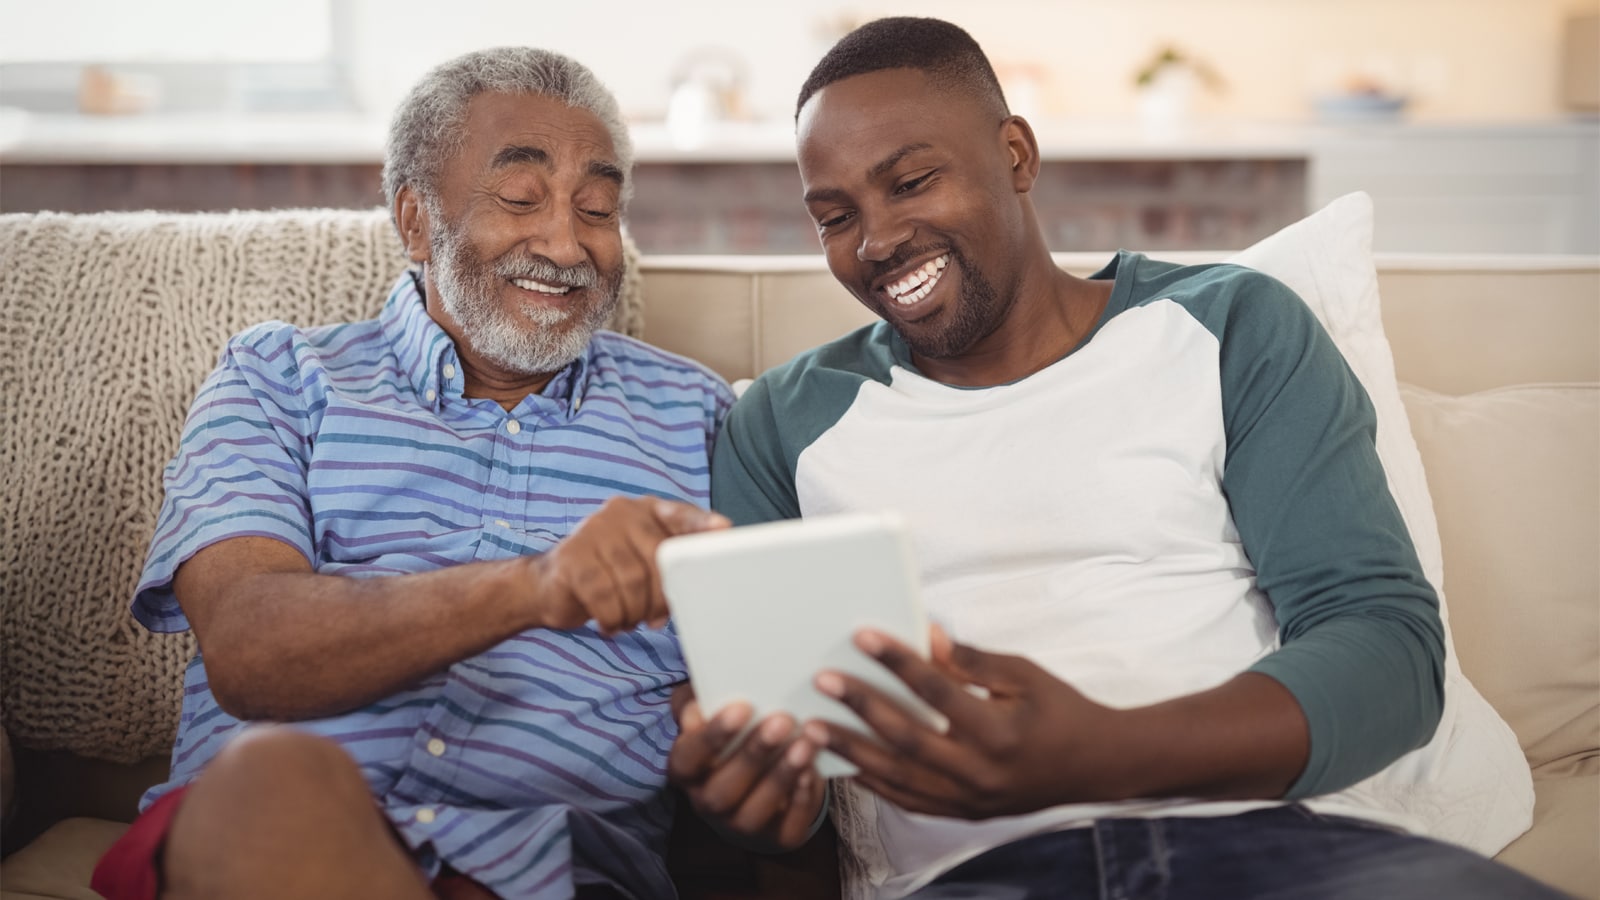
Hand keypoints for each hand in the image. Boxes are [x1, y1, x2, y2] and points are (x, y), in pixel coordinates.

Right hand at [533, 496, 727, 633]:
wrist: (548, 586)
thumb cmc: (607, 576)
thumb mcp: (641, 564)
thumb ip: (670, 565)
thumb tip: (702, 585)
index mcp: (645, 510)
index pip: (680, 515)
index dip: (701, 525)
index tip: (724, 530)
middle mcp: (620, 513)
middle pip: (658, 558)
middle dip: (662, 597)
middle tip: (655, 618)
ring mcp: (593, 531)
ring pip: (633, 582)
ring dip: (635, 612)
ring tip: (628, 619)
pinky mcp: (572, 557)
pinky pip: (605, 596)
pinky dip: (612, 617)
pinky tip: (610, 622)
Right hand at [667, 683, 827, 851]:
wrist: (761, 776)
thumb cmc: (734, 732)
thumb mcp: (712, 709)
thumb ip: (699, 700)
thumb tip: (697, 705)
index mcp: (686, 769)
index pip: (688, 758)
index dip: (712, 736)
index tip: (741, 708)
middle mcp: (708, 803)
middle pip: (722, 790)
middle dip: (753, 755)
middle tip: (782, 721)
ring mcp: (740, 824)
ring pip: (754, 812)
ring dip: (781, 777)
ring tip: (805, 743)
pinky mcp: (776, 837)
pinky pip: (786, 828)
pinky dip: (800, 801)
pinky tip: (813, 772)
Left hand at [804, 626, 1121, 818]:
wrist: (1097, 766)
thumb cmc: (1062, 711)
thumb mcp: (1025, 675)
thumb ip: (972, 660)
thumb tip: (926, 634)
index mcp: (1000, 731)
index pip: (937, 691)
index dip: (898, 662)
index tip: (862, 637)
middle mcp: (981, 772)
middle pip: (908, 738)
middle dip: (861, 708)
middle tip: (822, 682)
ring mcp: (970, 799)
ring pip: (899, 778)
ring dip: (853, 751)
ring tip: (814, 727)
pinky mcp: (965, 813)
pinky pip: (910, 801)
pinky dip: (875, 785)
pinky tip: (845, 766)